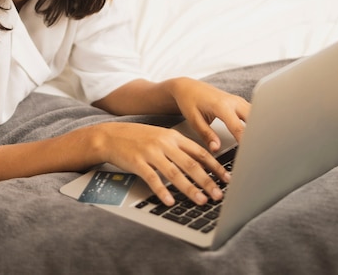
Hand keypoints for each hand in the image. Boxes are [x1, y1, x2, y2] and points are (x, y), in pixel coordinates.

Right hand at [95, 122, 230, 206]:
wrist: (111, 136)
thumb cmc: (138, 138)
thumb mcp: (161, 137)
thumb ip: (179, 147)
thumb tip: (200, 163)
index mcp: (173, 136)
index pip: (199, 152)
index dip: (215, 166)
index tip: (226, 178)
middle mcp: (164, 143)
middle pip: (190, 163)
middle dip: (207, 181)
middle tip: (218, 194)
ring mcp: (150, 152)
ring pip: (174, 172)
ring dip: (190, 188)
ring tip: (201, 200)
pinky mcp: (137, 162)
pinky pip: (153, 178)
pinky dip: (162, 191)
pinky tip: (170, 201)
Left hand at [168, 78, 250, 152]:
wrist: (187, 87)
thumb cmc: (189, 100)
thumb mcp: (194, 120)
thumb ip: (206, 135)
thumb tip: (216, 149)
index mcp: (221, 105)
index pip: (238, 127)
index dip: (245, 142)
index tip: (249, 154)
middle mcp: (232, 101)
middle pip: (253, 119)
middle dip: (257, 136)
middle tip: (258, 153)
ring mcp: (238, 100)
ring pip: (256, 115)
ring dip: (258, 129)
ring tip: (259, 146)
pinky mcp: (239, 102)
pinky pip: (253, 113)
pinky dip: (256, 124)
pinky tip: (256, 136)